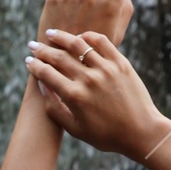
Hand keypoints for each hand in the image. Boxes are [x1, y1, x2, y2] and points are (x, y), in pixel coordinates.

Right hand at [24, 28, 168, 159]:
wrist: (141, 132)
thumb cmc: (107, 135)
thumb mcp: (76, 129)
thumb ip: (55, 108)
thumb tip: (41, 86)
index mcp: (75, 97)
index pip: (47, 74)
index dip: (34, 66)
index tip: (28, 61)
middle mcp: (88, 80)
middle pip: (58, 57)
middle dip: (42, 50)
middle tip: (33, 46)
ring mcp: (106, 69)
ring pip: (78, 44)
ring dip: (61, 37)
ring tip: (51, 34)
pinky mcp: (121, 63)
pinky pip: (101, 42)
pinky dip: (88, 36)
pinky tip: (79, 37)